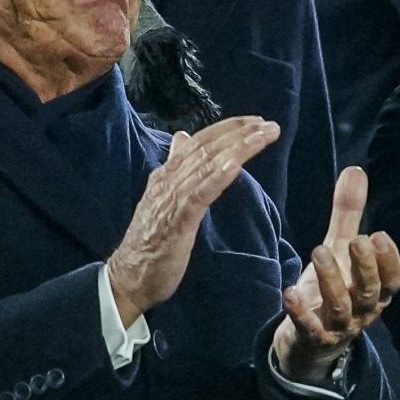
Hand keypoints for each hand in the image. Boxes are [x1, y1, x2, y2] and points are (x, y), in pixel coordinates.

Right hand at [106, 116, 279, 324]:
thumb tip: (182, 137)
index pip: (200, 142)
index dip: (228, 129)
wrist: (130, 277)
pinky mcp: (177, 220)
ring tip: (264, 136)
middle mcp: (168, 180)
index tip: (256, 122)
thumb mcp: (165, 199)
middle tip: (270, 125)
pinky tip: (237, 165)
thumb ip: (176, 169)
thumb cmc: (152, 241)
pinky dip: (219, 176)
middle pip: (207, 148)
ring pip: (208, 164)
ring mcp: (172, 199)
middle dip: (240, 133)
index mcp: (167, 175)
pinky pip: (201, 192)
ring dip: (238, 148)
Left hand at [273, 166, 399, 382]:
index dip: (389, 261)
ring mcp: (337, 328)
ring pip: (340, 308)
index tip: (380, 236)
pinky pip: (308, 328)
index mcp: (375, 293)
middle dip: (364, 266)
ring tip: (319, 251)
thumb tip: (355, 170)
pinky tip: (289, 292)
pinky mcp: (312, 338)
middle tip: (356, 240)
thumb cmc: (333, 290)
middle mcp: (362, 312)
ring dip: (332, 281)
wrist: (310, 342)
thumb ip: (349, 215)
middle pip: (368, 292)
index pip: (391, 281)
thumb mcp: (340, 251)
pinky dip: (300, 312)